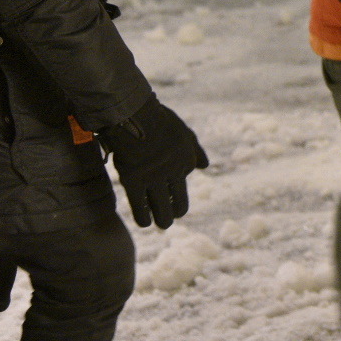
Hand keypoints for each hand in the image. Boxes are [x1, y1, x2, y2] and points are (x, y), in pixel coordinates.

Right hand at [98, 95, 208, 228]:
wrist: (134, 116)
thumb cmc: (157, 120)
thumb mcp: (183, 132)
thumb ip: (195, 150)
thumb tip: (206, 166)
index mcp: (186, 157)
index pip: (185, 175)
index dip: (178, 182)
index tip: (174, 190)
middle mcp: (173, 170)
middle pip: (178, 197)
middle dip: (177, 210)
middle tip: (174, 217)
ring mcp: (154, 177)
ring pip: (161, 206)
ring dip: (163, 218)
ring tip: (164, 225)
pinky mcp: (134, 181)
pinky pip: (140, 205)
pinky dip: (143, 216)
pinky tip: (145, 224)